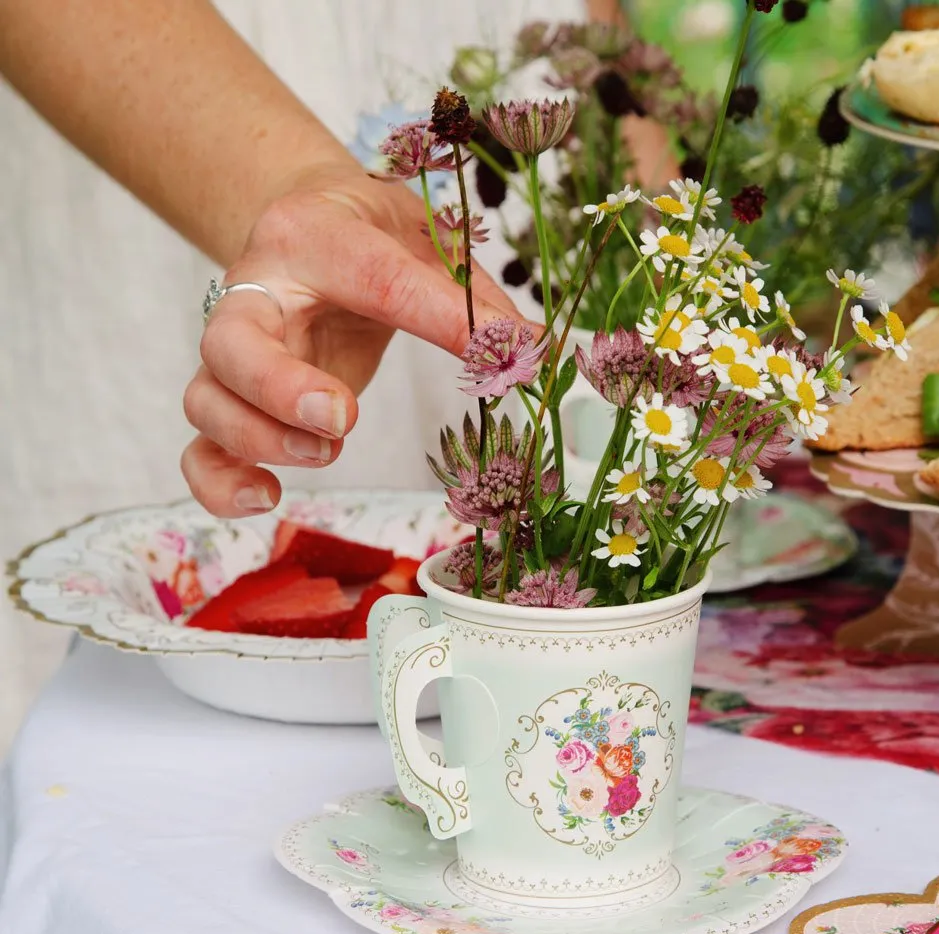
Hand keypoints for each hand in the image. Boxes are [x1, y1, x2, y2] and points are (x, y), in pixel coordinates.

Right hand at [182, 163, 525, 515]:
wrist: (307, 221)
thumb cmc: (371, 234)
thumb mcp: (428, 241)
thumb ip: (472, 298)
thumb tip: (530, 354)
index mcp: (315, 236)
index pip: (375, 278)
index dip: (437, 319)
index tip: (501, 350)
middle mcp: (255, 291)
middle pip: (231, 344)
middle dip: (280, 390)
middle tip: (343, 418)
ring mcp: (233, 352)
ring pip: (206, 401)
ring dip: (259, 441)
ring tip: (328, 452)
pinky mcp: (231, 399)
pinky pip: (199, 450)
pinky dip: (220, 484)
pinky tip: (268, 499)